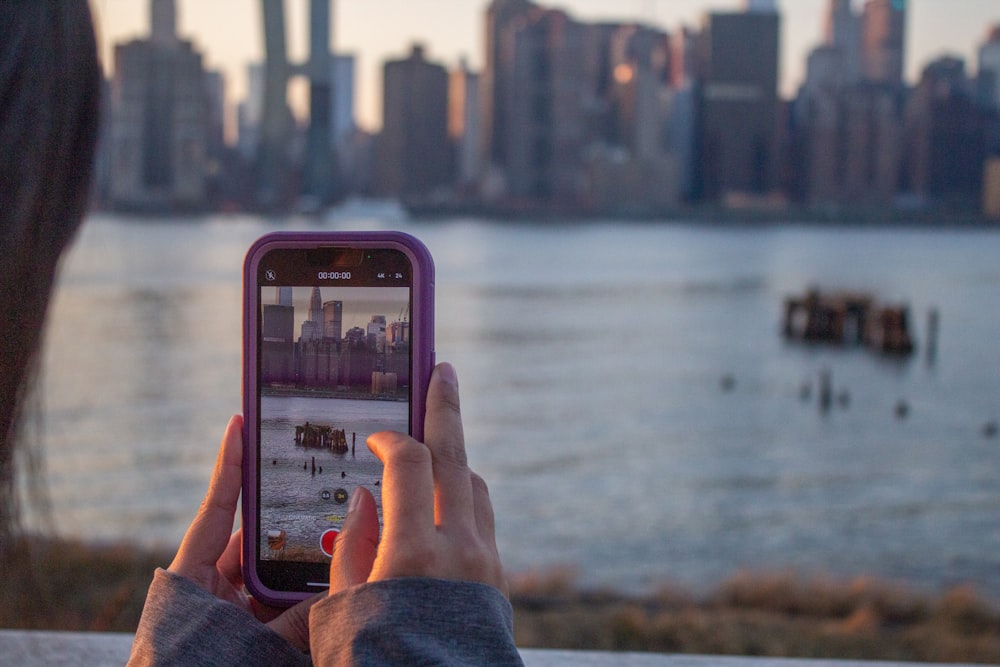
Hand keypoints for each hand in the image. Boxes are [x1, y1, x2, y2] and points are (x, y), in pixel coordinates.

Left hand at [167, 414, 318, 650]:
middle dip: (295, 529)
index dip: (230, 465)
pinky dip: (306, 604)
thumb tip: (339, 591)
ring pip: (277, 580)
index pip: (218, 507)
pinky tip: (336, 594)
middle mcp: (214, 587)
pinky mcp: (247, 633)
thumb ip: (292, 618)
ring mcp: (232, 610)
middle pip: (261, 544)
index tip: (240, 423)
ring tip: (345, 554)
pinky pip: (282, 609)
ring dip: (307, 573)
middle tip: (332, 502)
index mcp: (194, 575)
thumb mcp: (239, 642)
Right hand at [329, 362, 506, 594]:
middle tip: (443, 373)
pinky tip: (443, 505)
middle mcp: (458, 552)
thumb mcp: (343, 608)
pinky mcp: (498, 582)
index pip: (408, 465)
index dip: (391, 440)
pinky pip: (483, 521)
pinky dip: (462, 500)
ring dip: (453, 460)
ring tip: (434, 447)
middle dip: (445, 409)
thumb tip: (366, 498)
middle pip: (454, 458)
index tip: (377, 439)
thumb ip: (351, 545)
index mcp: (411, 554)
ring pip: (475, 487)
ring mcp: (484, 565)